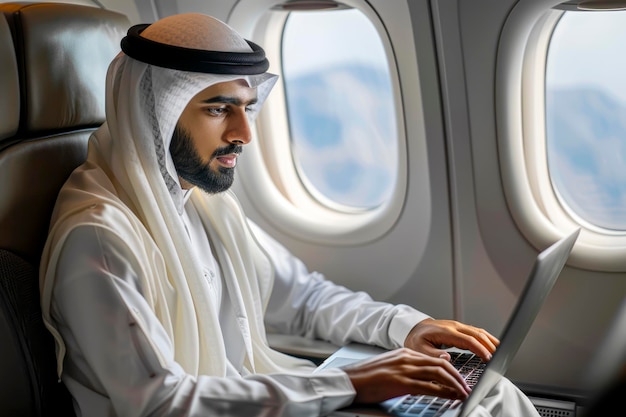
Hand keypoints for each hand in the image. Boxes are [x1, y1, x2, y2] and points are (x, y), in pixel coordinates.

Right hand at [342, 348, 471, 403]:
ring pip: (438, 374)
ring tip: (463, 393)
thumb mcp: (391, 366)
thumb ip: (409, 366)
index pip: (435, 360)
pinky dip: (443, 392)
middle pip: (441, 365)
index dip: (452, 370)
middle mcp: (406, 358)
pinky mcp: (400, 383)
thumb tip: (429, 372)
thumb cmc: (368, 377)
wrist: (350, 380)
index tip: (460, 379)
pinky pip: (428, 387)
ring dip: (454, 384)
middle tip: (467, 387)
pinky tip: (450, 397)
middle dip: (458, 377)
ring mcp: (404, 370)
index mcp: (405, 353)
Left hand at [404, 318, 498, 361]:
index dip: (480, 349)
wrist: (413, 328)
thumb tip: (447, 358)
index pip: (468, 340)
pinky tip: (492, 345)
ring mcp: (457, 326)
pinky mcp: (459, 328)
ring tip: (501, 352)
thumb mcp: (419, 349)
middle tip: (499, 358)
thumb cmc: (415, 339)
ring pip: (479, 331)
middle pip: (477, 334)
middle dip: (490, 346)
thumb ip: (432, 354)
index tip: (489, 359)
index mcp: (446, 332)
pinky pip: (476, 332)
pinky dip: (486, 338)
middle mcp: (453, 327)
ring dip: (490, 341)